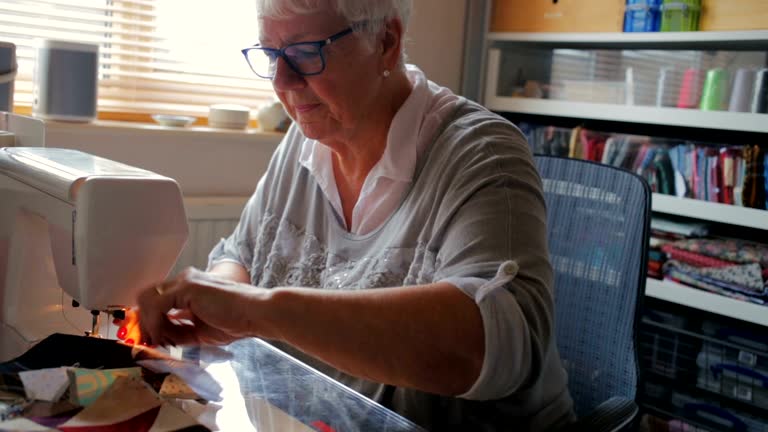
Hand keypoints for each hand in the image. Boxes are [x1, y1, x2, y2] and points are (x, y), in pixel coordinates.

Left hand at [136, 267, 266, 346]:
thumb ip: (180, 332)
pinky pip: (156, 304)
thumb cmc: (238, 322)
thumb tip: (160, 339)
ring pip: (148, 299)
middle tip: (147, 343)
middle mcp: (185, 280)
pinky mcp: (186, 286)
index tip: (151, 341)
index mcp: (190, 289)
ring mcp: (185, 281)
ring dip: (148, 325)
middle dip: (144, 323)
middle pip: (148, 298)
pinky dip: (154, 323)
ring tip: (156, 342)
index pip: (158, 301)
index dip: (150, 322)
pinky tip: (163, 337)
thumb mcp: (201, 331)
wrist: (257, 314)